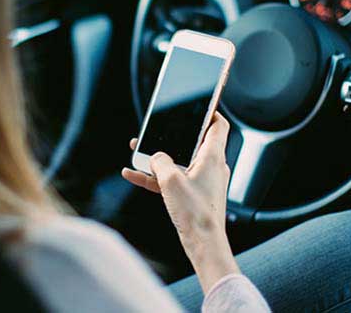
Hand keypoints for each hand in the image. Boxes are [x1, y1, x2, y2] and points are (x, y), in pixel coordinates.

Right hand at [122, 112, 239, 292]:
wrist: (203, 244)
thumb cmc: (196, 212)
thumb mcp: (171, 180)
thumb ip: (160, 162)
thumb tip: (155, 157)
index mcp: (213, 156)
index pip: (218, 125)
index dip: (209, 112)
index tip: (197, 105)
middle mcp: (211, 166)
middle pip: (193, 142)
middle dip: (172, 136)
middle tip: (156, 129)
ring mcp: (203, 181)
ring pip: (179, 161)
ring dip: (158, 157)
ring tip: (137, 151)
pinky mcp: (194, 195)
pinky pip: (172, 179)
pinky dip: (155, 176)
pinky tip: (132, 174)